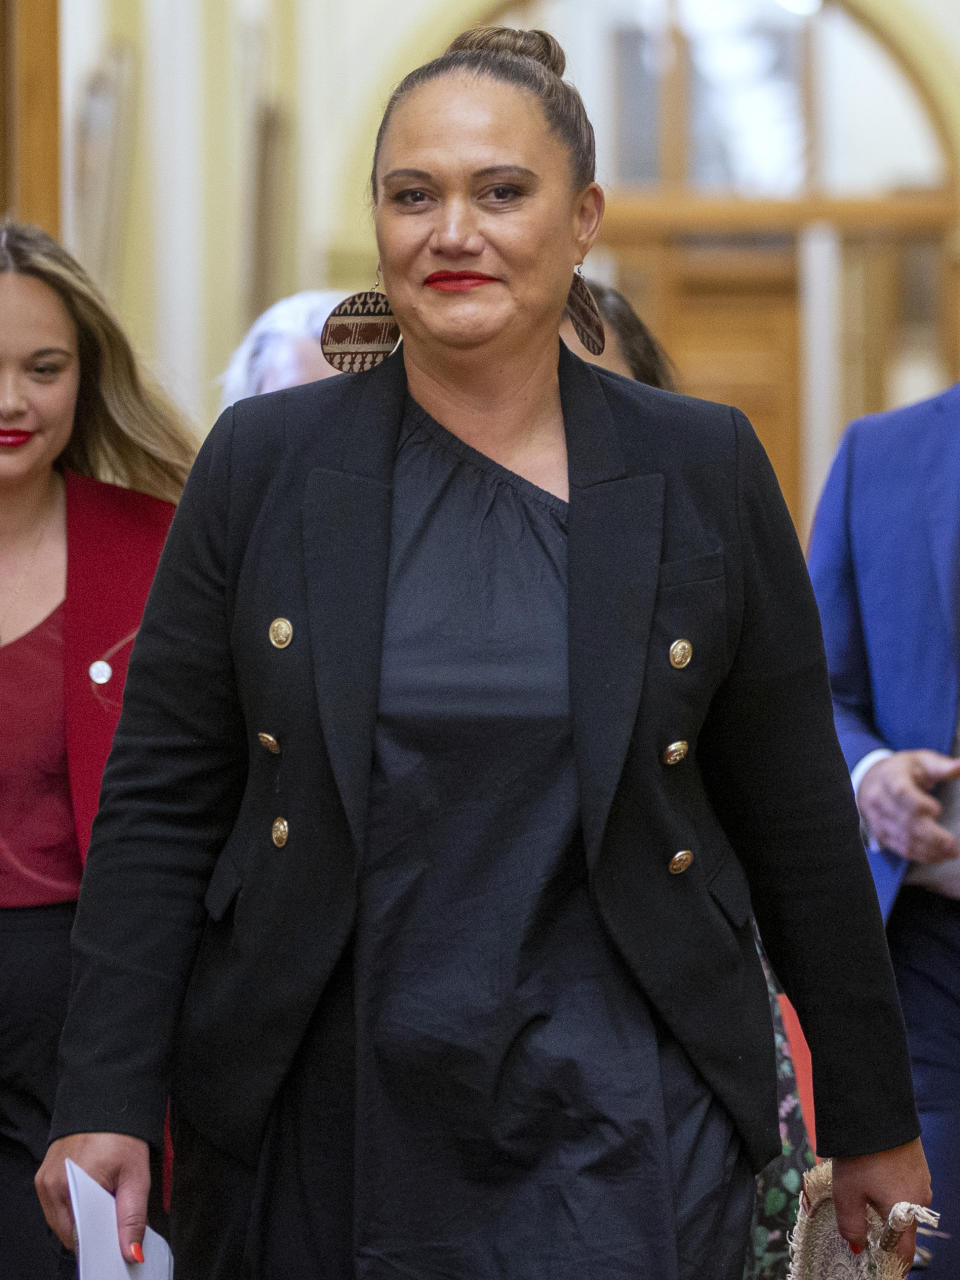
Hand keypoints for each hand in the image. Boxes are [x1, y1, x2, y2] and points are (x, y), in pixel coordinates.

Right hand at [35, 1132, 149, 1262]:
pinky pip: (58, 1204)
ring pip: (63, 1219)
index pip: (80, 1238)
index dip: (99, 1244)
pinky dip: (75, 1205)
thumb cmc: (122, 1134)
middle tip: (115, 1218)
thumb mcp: (136, 1176)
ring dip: (83, 1217)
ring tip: (105, 1200)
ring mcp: (44, 1180)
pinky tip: (92, 1192)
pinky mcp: (44, 1175)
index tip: (116, 1244)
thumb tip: (130, 1253)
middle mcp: (50, 1186)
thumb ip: (132, 1218)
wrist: (107, 1098)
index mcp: (70, 1187)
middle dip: (93, 1231)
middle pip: (70, 1230)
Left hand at [832, 1138, 931, 1269]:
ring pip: (902, 1204)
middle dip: (883, 1230)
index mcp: (904, 1214)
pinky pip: (904, 1185)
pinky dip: (890, 1186)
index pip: (903, 1252)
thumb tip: (857, 1246)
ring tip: (861, 1189)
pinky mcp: (917, 1163)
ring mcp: (921, 1179)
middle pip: (902, 1227)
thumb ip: (851, 1225)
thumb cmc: (861, 1155)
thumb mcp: (847, 1193)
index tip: (877, 1264)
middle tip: (861, 1224)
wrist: (876, 1110)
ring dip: (885, 1205)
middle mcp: (919, 1200)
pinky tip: (872, 1171)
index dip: (890, 1262)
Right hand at [858, 750, 959, 862]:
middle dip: (932, 836)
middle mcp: (879, 799)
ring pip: (903, 839)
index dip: (919, 805)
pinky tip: (938, 856)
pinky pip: (901, 849)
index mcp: (890, 778)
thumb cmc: (903, 770)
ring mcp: (878, 819)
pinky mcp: (882, 834)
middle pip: (905, 822)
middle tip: (953, 845)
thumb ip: (941, 766)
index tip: (937, 810)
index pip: (901, 793)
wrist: (872, 781)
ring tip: (950, 853)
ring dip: (929, 850)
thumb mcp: (921, 761)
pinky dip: (921, 855)